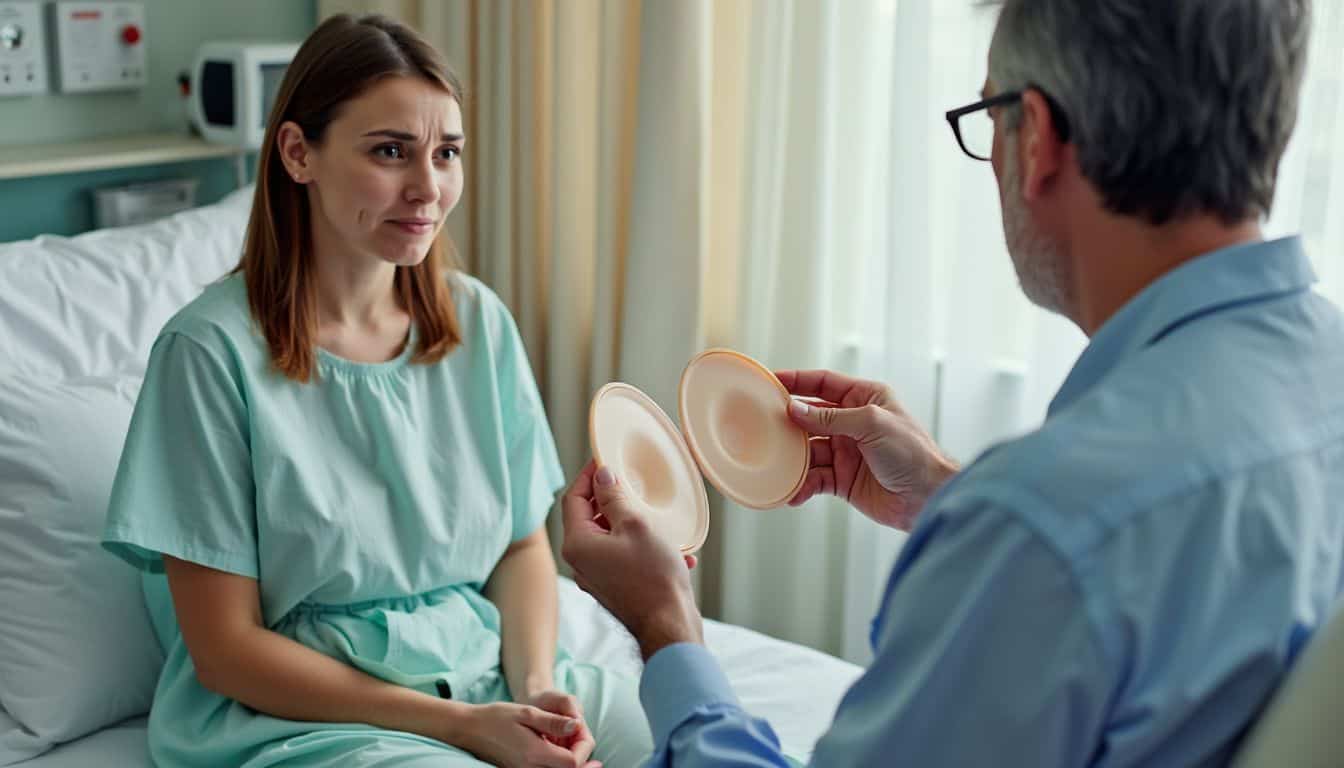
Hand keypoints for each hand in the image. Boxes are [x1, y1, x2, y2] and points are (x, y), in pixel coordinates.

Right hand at [457, 701, 597, 767]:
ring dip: (572, 761)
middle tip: (588, 744)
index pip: (573, 762)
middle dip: (583, 759)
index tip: (581, 729)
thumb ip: (553, 721)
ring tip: (575, 742)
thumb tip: (577, 725)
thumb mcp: (527, 712)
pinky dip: (559, 763)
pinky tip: (561, 750)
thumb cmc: (498, 717)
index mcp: (535, 754)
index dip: (584, 748)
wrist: (471, 729)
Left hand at [561, 461, 702, 659]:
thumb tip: (602, 476)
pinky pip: (624, 557)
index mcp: (578, 544)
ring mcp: (596, 577)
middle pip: (590, 517)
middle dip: (613, 498)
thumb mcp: (635, 525)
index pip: (574, 498)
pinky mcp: (614, 588)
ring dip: (632, 523)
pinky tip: (674, 550)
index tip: (604, 459)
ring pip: (610, 537)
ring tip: (659, 519)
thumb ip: (614, 497)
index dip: (588, 475)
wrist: (669, 626)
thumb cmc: (653, 577)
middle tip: (633, 483)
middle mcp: (581, 562)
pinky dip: (643, 547)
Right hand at [776, 369, 957, 530]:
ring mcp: (846, 452)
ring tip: (776, 463)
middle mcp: (853, 423)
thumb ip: (831, 417)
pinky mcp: (842, 479)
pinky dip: (802, 485)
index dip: (797, 380)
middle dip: (788, 422)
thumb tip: (795, 409)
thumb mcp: (871, 424)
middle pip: (810, 417)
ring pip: (808, 451)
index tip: (771, 381)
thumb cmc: (913, 453)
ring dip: (792, 459)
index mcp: (865, 399)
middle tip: (762, 424)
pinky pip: (814, 479)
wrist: (928, 497)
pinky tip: (793, 491)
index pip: (824, 383)